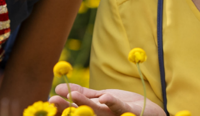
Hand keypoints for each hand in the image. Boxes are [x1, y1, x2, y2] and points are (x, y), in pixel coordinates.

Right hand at [48, 83, 165, 115]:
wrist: (150, 112)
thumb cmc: (123, 106)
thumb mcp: (100, 97)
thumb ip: (83, 94)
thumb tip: (58, 87)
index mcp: (93, 115)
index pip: (74, 113)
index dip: (60, 109)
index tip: (48, 100)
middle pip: (82, 114)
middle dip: (66, 108)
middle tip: (53, 100)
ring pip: (98, 112)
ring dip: (84, 105)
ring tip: (73, 97)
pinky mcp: (130, 113)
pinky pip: (120, 109)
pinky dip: (112, 103)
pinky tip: (105, 97)